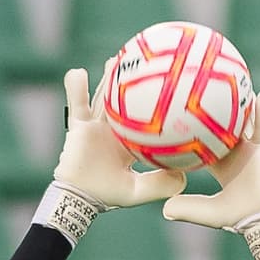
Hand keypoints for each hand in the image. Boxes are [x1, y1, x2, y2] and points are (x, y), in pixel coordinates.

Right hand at [52, 66, 185, 210]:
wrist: (78, 198)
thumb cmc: (107, 196)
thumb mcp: (136, 192)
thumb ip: (159, 185)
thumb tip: (184, 178)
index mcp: (130, 142)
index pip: (147, 120)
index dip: (158, 106)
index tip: (170, 87)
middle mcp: (115, 130)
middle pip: (126, 102)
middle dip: (133, 83)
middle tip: (145, 63)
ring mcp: (96, 125)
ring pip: (103, 97)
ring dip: (108, 79)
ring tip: (115, 60)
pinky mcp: (79, 125)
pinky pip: (76, 103)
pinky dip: (76, 88)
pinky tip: (78, 73)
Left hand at [163, 92, 259, 229]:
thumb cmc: (237, 217)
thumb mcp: (207, 212)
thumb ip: (187, 209)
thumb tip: (164, 210)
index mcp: (220, 164)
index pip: (202, 141)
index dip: (191, 129)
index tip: (179, 114)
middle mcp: (234, 152)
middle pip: (222, 124)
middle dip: (215, 106)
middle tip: (203, 85)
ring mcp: (250, 148)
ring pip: (244, 120)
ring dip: (240, 101)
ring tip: (234, 79)